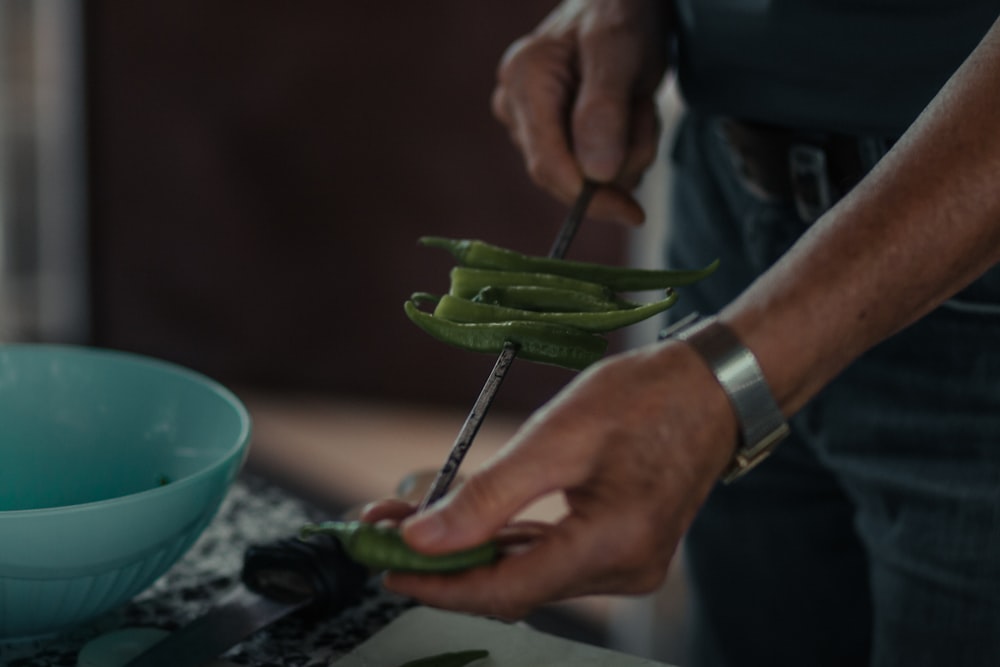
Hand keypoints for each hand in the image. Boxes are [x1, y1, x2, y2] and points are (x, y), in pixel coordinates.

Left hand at [364, 340, 736, 619]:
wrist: (712, 388)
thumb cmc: (644, 398)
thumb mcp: (557, 437)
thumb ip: (488, 495)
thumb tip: (422, 538)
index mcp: (612, 544)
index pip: (505, 590)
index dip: (439, 585)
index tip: (385, 566)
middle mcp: (623, 570)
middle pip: (513, 586)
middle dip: (444, 563)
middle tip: (384, 531)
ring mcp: (627, 564)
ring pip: (528, 575)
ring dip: (470, 552)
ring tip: (413, 520)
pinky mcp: (623, 550)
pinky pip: (551, 559)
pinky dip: (506, 543)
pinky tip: (470, 525)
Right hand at [491, 0, 670, 225]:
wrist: (622, 4)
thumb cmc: (621, 13)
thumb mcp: (621, 51)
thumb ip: (605, 109)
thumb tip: (595, 174)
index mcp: (524, 80)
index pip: (548, 163)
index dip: (589, 196)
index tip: (632, 212)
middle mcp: (514, 104)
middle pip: (564, 175)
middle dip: (617, 160)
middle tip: (645, 113)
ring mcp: (528, 122)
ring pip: (584, 174)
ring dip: (628, 150)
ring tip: (638, 104)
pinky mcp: (549, 134)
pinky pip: (590, 167)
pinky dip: (623, 149)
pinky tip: (629, 115)